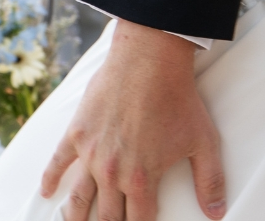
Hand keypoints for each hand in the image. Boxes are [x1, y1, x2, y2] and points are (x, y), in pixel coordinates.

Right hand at [39, 22, 225, 220]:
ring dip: (75, 217)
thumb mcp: (203, 142)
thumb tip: (217, 211)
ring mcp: (91, 154)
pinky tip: (47, 193)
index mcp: (142, 179)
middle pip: (107, 216)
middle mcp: (112, 173)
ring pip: (78, 199)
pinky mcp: (77, 133)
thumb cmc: (178, 98)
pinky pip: (58, 162)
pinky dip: (50, 180)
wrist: (150, 60)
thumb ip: (210, 180)